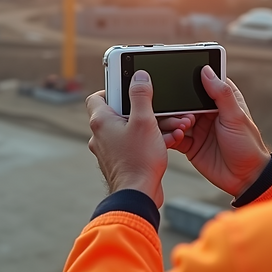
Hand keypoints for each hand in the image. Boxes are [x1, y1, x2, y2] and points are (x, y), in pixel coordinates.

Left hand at [86, 71, 190, 206]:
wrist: (138, 196)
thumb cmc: (138, 160)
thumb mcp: (144, 121)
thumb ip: (141, 96)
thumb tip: (138, 76)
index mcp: (101, 121)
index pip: (97, 97)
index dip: (113, 89)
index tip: (130, 88)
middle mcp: (101, 135)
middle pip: (120, 112)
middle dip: (145, 109)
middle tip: (161, 109)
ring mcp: (110, 150)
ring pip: (131, 129)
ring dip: (153, 126)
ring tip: (174, 126)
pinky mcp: (121, 161)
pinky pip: (135, 144)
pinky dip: (151, 140)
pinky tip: (171, 140)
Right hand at [171, 66, 270, 197]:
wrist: (245, 179)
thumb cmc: (248, 146)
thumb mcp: (236, 117)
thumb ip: (221, 94)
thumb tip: (206, 70)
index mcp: (220, 101)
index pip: (202, 82)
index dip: (190, 78)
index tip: (176, 74)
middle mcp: (206, 112)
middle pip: (183, 100)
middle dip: (176, 103)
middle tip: (178, 109)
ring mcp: (196, 128)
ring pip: (175, 118)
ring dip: (173, 121)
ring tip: (182, 127)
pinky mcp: (189, 144)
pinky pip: (172, 136)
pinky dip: (169, 136)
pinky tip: (174, 137)